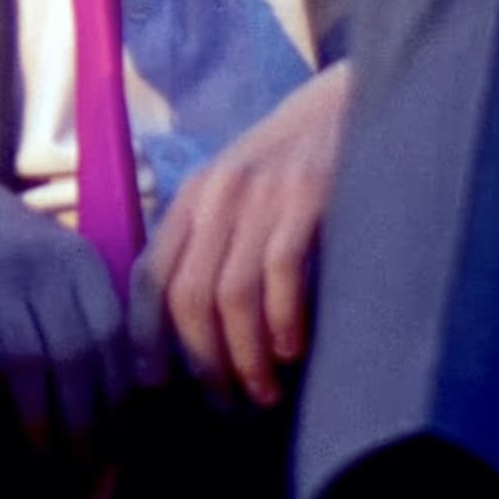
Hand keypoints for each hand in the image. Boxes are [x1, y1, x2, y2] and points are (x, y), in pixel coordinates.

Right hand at [0, 158, 133, 453]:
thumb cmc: (7, 249)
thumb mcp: (57, 263)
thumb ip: (86, 314)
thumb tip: (123, 400)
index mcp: (79, 261)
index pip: (111, 341)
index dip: (114, 399)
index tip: (113, 444)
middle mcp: (42, 262)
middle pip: (74, 356)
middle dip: (81, 420)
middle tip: (80, 465)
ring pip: (27, 357)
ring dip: (37, 414)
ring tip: (41, 452)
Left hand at [138, 61, 350, 407]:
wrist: (352, 98)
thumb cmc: (298, 161)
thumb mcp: (241, 192)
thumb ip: (216, 240)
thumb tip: (198, 326)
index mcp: (194, 196)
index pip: (150, 274)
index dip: (146, 334)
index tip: (158, 381)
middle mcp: (218, 193)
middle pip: (188, 295)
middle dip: (204, 361)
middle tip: (228, 400)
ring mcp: (262, 193)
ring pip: (231, 293)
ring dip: (245, 355)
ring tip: (264, 390)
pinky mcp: (309, 193)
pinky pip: (280, 271)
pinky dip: (284, 319)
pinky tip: (294, 350)